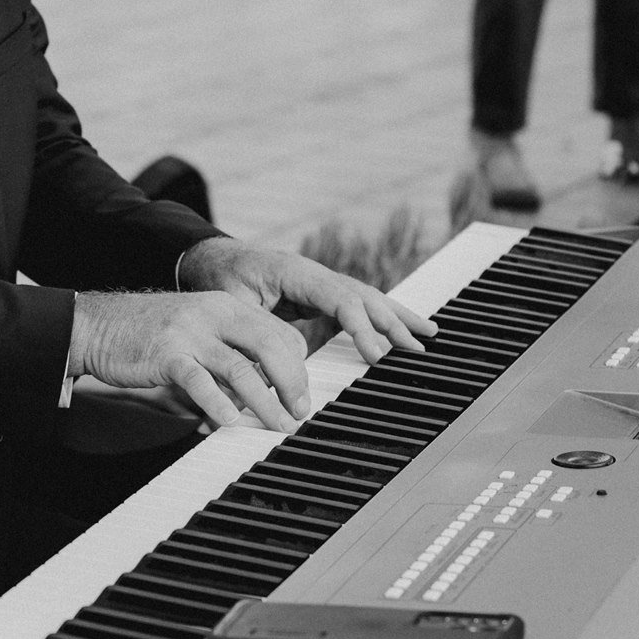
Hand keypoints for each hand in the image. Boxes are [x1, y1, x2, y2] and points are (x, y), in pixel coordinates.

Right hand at [68, 287, 313, 433]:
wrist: (99, 326)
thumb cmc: (153, 334)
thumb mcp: (199, 329)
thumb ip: (232, 348)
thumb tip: (266, 384)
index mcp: (228, 306)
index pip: (280, 333)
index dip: (298, 366)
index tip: (301, 394)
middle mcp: (214, 314)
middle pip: (270, 346)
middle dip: (293, 383)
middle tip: (300, 412)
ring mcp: (190, 333)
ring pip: (241, 369)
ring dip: (265, 403)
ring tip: (278, 425)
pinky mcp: (166, 355)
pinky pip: (200, 381)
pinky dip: (219, 404)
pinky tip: (231, 422)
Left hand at [180, 237, 436, 367]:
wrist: (210, 260)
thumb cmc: (216, 283)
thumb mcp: (228, 310)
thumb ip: (250, 338)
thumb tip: (269, 379)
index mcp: (293, 272)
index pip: (339, 299)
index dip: (360, 327)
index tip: (375, 356)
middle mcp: (313, 273)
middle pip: (362, 295)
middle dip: (391, 323)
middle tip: (416, 349)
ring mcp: (319, 281)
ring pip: (366, 297)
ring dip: (396, 318)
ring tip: (428, 336)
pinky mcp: (320, 294)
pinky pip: (357, 305)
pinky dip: (381, 317)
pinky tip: (403, 331)